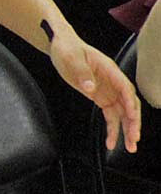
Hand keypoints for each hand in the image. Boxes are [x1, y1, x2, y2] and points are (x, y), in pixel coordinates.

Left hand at [51, 34, 139, 151]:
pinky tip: (111, 142)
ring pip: (123, 114)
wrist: (60, 46)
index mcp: (110, 70)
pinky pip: (110, 116)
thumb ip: (82, 72)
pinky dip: (112, 129)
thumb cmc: (67, 47)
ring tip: (130, 147)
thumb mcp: (72, 57)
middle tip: (134, 139)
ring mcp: (109, 91)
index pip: (126, 88)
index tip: (133, 117)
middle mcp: (114, 82)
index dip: (130, 103)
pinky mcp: (101, 98)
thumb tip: (90, 87)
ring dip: (127, 130)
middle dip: (133, 122)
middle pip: (129, 104)